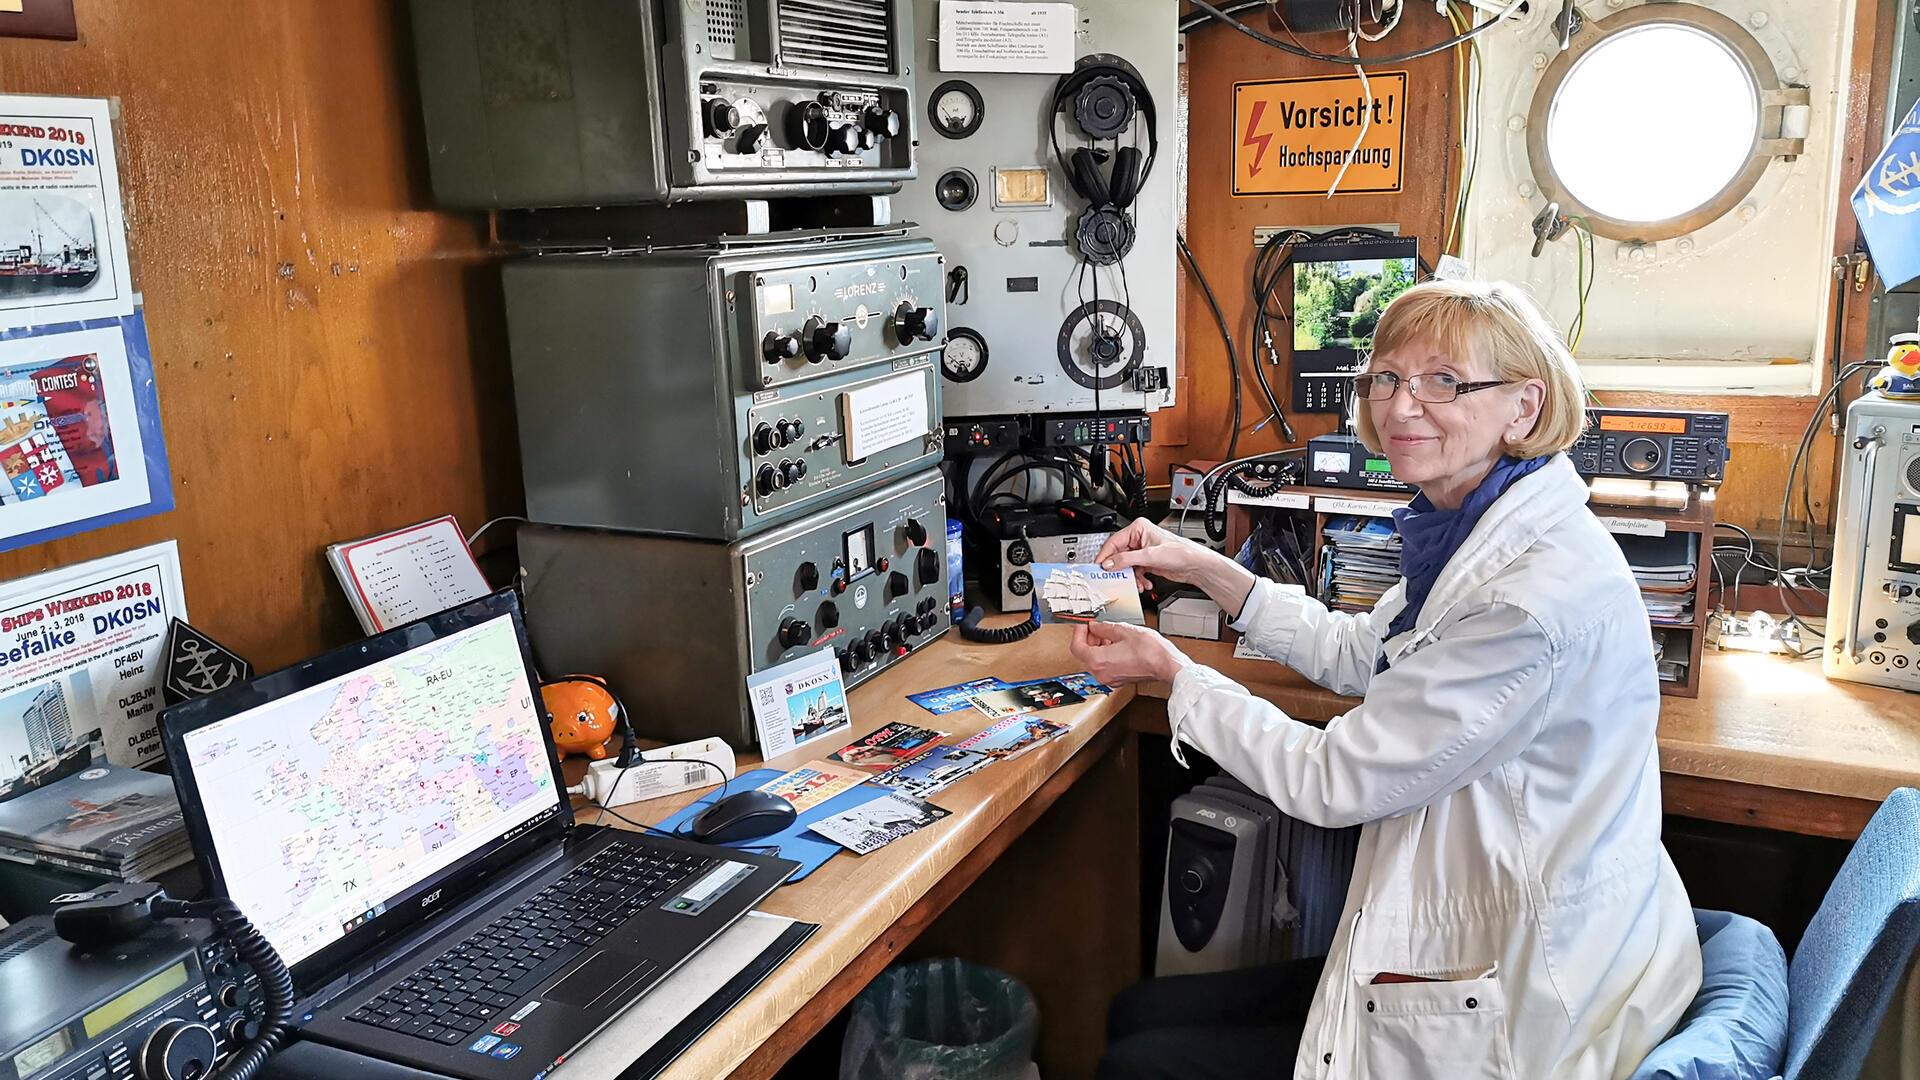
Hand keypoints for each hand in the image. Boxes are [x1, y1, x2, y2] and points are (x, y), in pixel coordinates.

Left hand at [1069, 621, 1192, 685]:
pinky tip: (1115, 644)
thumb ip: (1103, 627)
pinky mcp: (1118, 680)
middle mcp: (1101, 673)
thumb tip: (1094, 626)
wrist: (1166, 665)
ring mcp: (1109, 679)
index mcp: (1098, 661)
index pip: (1076, 647)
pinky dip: (1105, 654)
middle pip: (1084, 654)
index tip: (1083, 624)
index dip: (1078, 632)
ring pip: (1094, 660)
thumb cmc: (1150, 651)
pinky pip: (1104, 666)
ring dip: (1097, 646)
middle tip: (1096, 626)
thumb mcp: (1123, 630)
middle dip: (1088, 638)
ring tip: (1108, 633)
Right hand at [1095, 517, 1213, 589]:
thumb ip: (1126, 560)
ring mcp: (1143, 551)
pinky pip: (1135, 571)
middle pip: (1119, 555)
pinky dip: (1138, 579)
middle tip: (1114, 579)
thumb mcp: (1149, 556)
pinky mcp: (1147, 562)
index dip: (1105, 555)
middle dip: (1120, 569)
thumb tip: (1108, 563)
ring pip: (1126, 566)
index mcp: (1138, 528)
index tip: (1098, 566)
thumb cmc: (1180, 552)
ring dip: (1131, 577)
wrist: (1195, 565)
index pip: (1114, 541)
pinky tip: (1144, 583)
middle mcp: (1139, 538)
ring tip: (1136, 583)